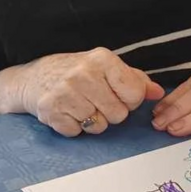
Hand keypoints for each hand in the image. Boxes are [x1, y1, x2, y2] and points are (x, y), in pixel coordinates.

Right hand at [0, 49, 164, 137]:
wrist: (31, 80)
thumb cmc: (74, 72)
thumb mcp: (104, 68)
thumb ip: (134, 79)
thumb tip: (158, 93)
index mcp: (101, 59)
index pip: (135, 93)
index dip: (130, 99)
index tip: (116, 94)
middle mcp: (83, 74)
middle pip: (119, 114)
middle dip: (110, 112)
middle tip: (94, 100)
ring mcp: (65, 93)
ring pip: (100, 126)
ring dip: (92, 121)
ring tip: (80, 106)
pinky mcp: (52, 112)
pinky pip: (78, 132)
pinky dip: (74, 127)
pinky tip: (67, 112)